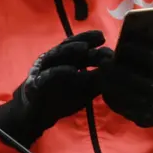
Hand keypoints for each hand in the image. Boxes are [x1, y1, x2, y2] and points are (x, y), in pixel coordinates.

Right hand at [0, 30, 112, 146]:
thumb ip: (98, 80)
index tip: (105, 38)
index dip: (92, 41)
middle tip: (100, 38)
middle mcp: (55, 61)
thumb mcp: (86, 90)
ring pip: (56, 55)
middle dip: (84, 40)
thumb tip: (116, 72)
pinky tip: (71, 70)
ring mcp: (44, 70)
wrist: (38, 115)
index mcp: (67, 60)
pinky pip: (48, 75)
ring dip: (70, 50)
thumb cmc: (63, 98)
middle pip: (69, 46)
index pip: (80, 46)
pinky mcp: (36, 83)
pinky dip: (59, 71)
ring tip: (84, 48)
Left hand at [102, 28, 152, 131]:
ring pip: (123, 93)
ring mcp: (152, 109)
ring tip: (102, 71)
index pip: (150, 59)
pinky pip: (121, 107)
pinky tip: (106, 87)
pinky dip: (111, 96)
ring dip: (109, 82)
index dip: (134, 50)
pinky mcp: (143, 119)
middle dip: (115, 67)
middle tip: (103, 59)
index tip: (124, 44)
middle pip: (131, 78)